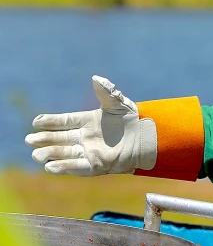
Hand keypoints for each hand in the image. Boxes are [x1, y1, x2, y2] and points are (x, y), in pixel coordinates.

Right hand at [25, 76, 156, 175]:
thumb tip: (96, 78)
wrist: (147, 136)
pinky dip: (64, 167)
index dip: (50, 122)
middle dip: (44, 140)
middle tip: (30, 140)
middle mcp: (84, 137)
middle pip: (59, 139)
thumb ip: (107, 92)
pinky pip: (77, 166)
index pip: (64, 121)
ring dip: (50, 155)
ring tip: (36, 154)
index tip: (36, 122)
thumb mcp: (119, 103)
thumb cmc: (133, 118)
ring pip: (64, 154)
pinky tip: (50, 167)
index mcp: (87, 121)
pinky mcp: (96, 165)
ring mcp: (89, 151)